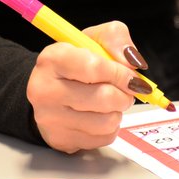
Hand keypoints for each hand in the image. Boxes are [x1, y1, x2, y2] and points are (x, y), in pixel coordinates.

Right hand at [27, 21, 153, 153]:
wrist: (48, 91)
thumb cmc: (74, 64)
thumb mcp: (92, 39)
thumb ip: (115, 38)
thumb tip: (133, 61)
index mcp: (52, 59)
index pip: (95, 68)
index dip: (120, 74)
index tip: (132, 77)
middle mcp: (45, 90)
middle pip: (104, 98)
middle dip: (124, 94)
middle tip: (125, 90)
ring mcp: (51, 119)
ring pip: (107, 121)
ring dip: (118, 111)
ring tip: (110, 102)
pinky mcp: (61, 139)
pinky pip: (103, 138)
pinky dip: (110, 127)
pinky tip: (99, 116)